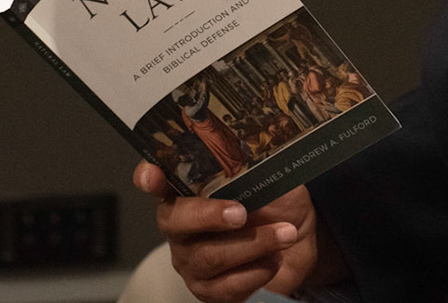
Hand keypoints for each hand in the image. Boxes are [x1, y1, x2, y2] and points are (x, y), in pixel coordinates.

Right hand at [134, 162, 343, 302]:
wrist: (297, 238)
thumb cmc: (276, 202)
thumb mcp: (270, 175)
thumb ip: (255, 167)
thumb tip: (257, 157)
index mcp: (189, 190)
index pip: (158, 181)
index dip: (150, 178)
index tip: (152, 175)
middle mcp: (181, 225)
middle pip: (174, 222)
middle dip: (209, 216)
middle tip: (241, 213)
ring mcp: (190, 260)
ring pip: (208, 257)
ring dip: (252, 244)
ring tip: (284, 234)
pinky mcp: (208, 290)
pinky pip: (225, 287)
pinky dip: (256, 271)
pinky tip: (275, 259)